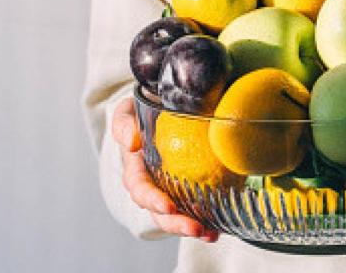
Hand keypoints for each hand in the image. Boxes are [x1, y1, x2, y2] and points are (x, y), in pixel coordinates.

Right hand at [111, 97, 218, 241]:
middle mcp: (151, 187)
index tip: (168, 206)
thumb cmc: (143, 112)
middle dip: (176, 223)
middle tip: (195, 228)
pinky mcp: (188, 192)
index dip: (152, 199)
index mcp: (135, 169)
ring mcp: (169, 192)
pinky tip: (220, 228)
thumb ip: (125, 123)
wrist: (165, 109)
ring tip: (210, 235)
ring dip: (192, 228)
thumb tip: (131, 143)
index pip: (139, 188)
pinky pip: (196, 210)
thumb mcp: (128, 112)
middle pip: (159, 212)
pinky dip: (208, 221)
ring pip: (177, 218)